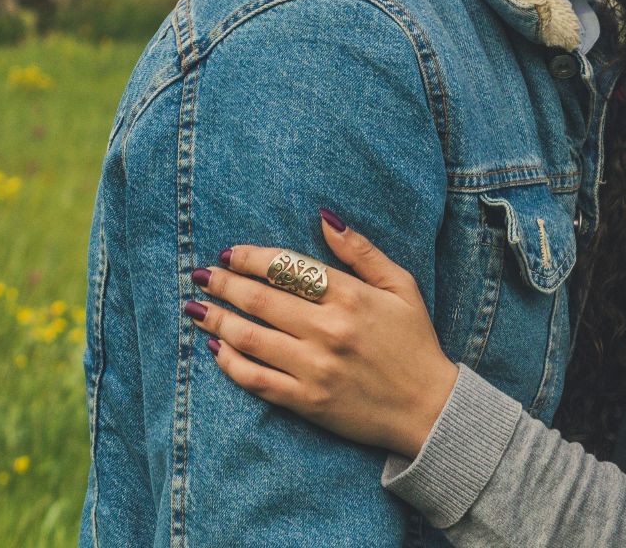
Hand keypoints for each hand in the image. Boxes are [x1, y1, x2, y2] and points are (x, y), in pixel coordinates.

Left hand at [184, 209, 459, 457]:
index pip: (287, 268)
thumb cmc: (415, 342)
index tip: (229, 253)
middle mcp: (329, 330)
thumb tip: (324, 218)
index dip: (251, 258)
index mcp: (351, 297)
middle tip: (200, 275)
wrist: (429, 408)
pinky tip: (216, 349)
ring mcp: (315, 368)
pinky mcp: (307, 401)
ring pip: (250, 338)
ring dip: (216, 320)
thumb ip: (361, 251)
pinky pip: (256, 379)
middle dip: (223, 284)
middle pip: (259, 300)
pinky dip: (230, 363)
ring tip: (196, 309)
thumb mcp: (401, 286)